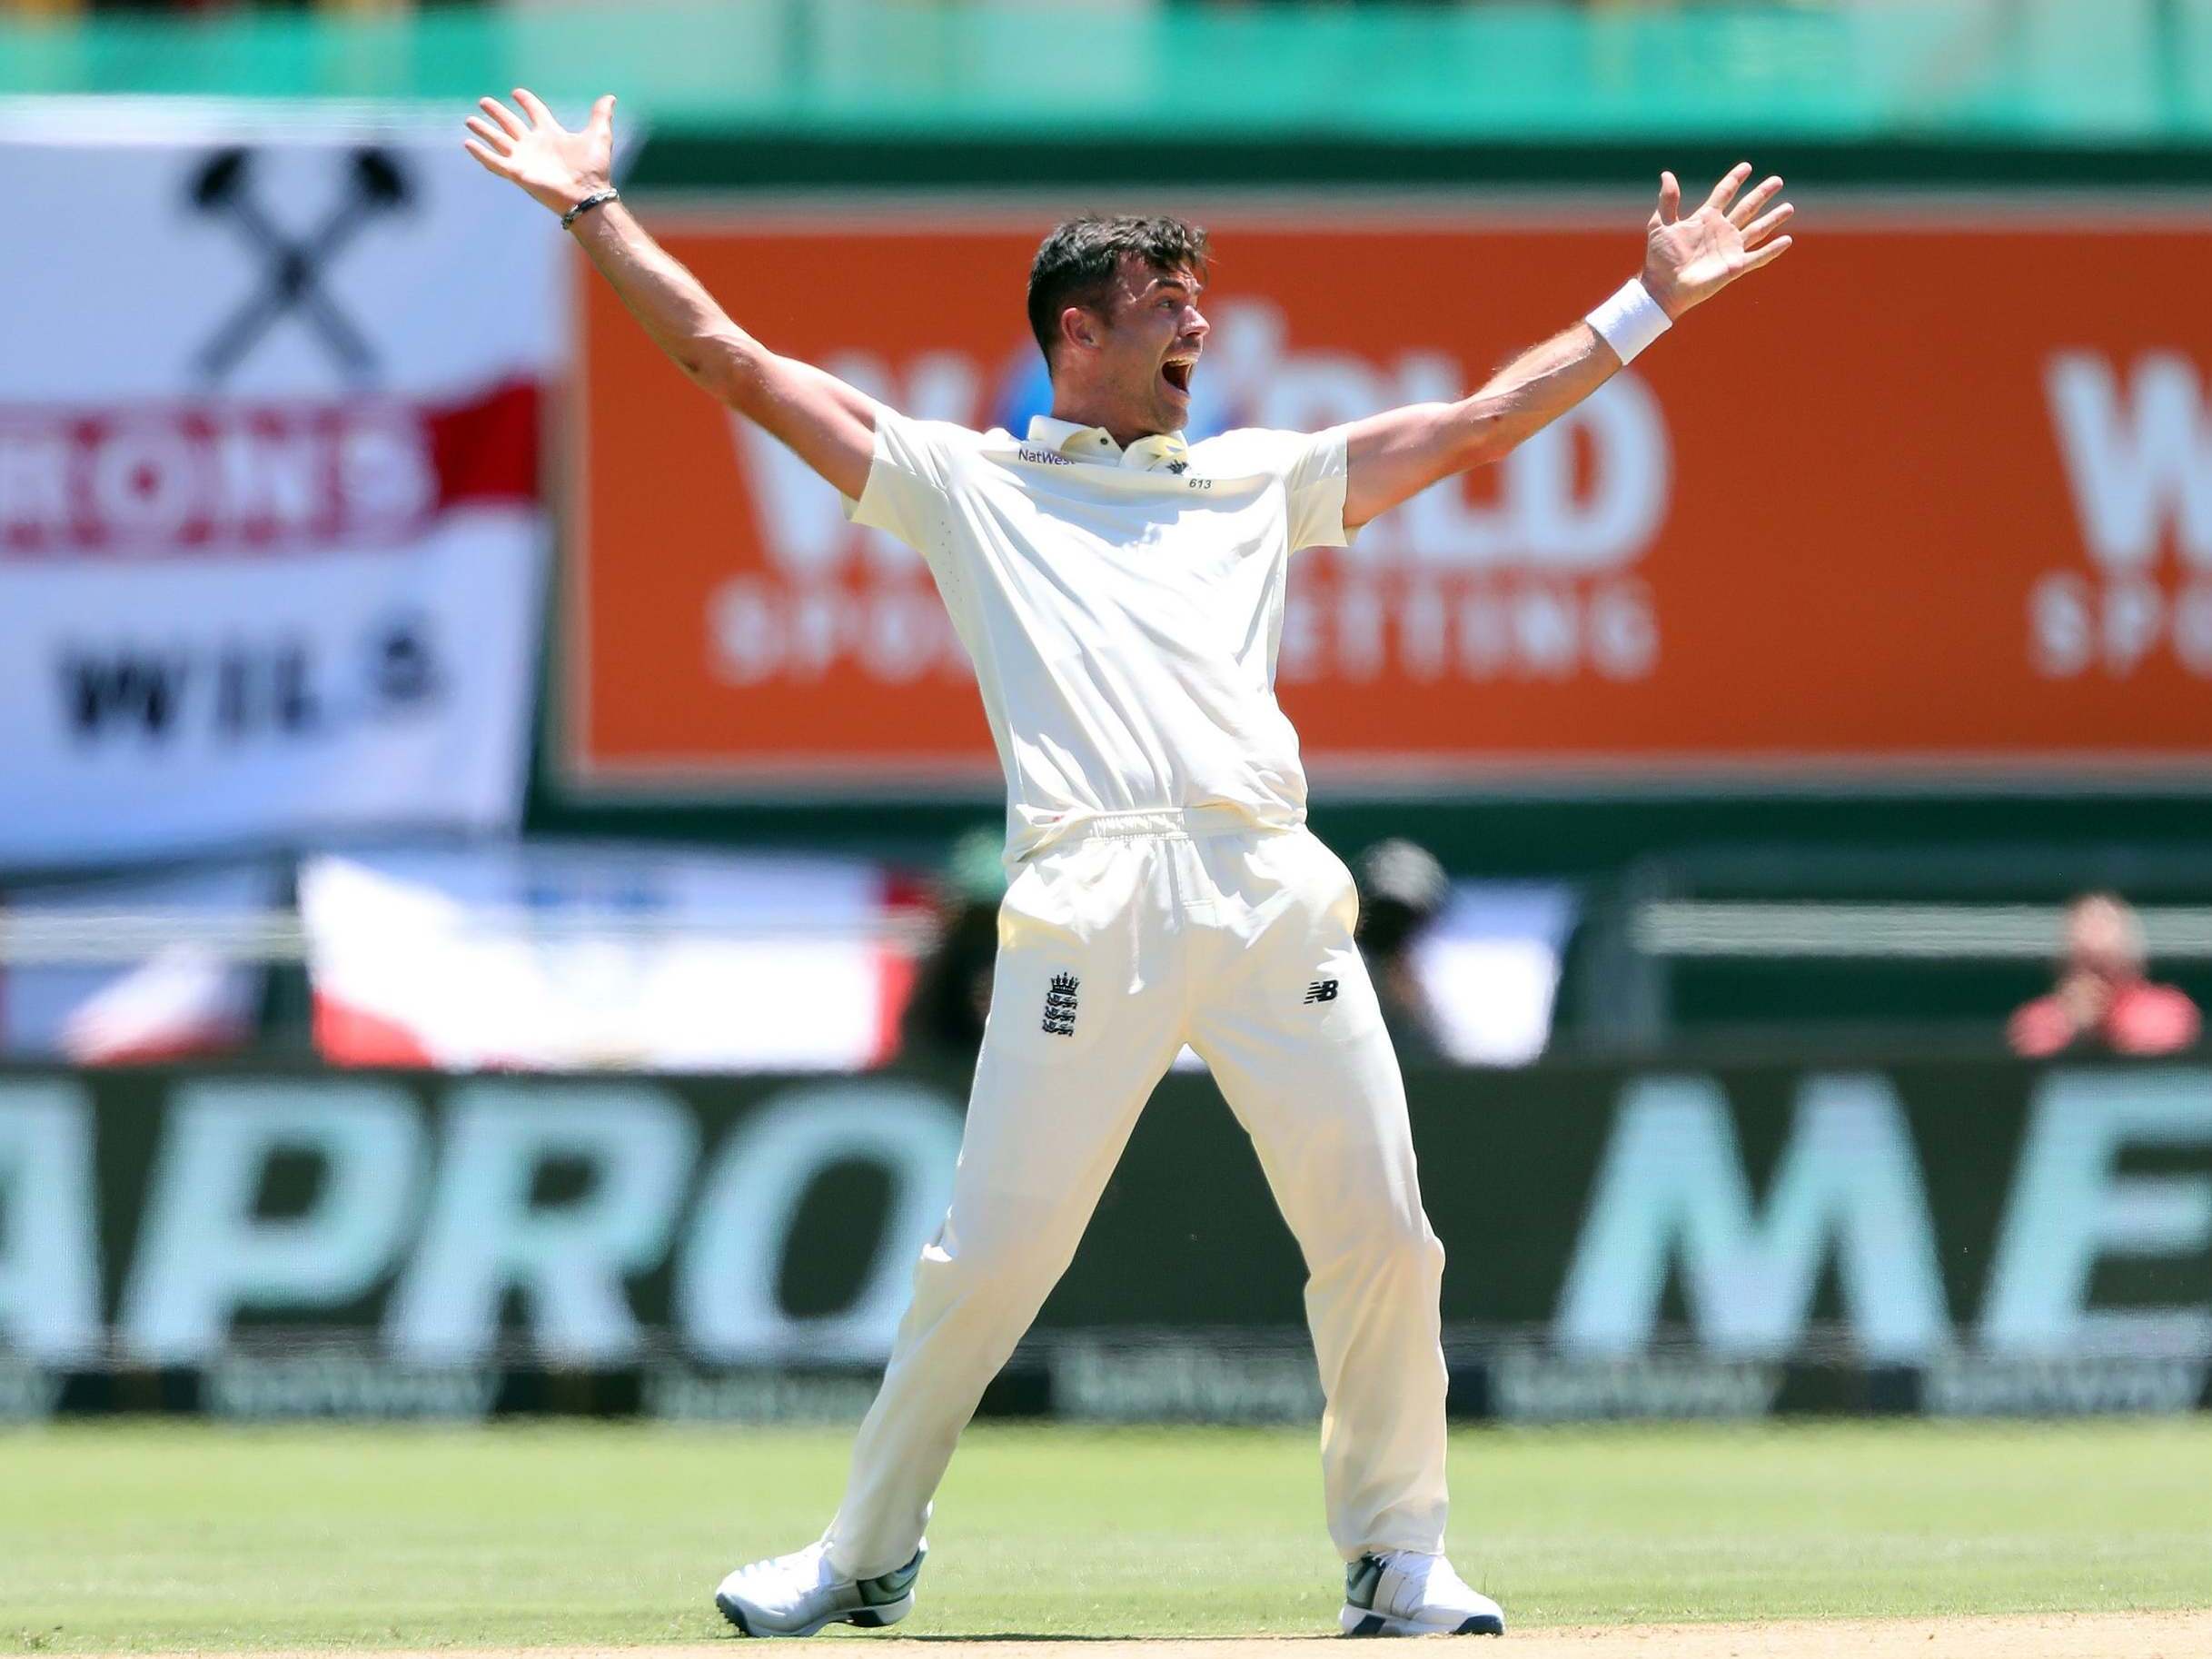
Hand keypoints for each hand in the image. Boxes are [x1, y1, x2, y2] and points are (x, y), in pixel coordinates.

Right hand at [463, 88, 613, 217]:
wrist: (587, 194)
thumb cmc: (594, 168)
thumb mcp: (599, 136)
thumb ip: (600, 115)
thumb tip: (610, 97)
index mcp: (551, 134)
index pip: (535, 113)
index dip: (527, 102)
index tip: (516, 92)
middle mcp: (535, 145)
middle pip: (511, 124)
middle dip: (498, 113)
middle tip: (483, 101)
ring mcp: (524, 159)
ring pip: (498, 140)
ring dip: (484, 131)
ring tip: (469, 119)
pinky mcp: (517, 172)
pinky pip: (494, 161)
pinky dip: (481, 153)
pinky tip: (468, 143)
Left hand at [1641, 162, 1793, 320]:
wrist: (1663, 288)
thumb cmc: (1659, 259)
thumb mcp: (1661, 225)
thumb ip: (1668, 200)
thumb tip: (1666, 174)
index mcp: (1705, 219)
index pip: (1724, 193)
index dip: (1735, 179)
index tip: (1747, 167)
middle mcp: (1721, 231)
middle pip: (1746, 207)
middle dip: (1762, 194)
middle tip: (1777, 180)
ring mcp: (1729, 248)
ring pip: (1757, 229)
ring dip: (1773, 218)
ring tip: (1789, 207)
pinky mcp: (1735, 266)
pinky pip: (1758, 256)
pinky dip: (1772, 250)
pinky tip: (1786, 240)